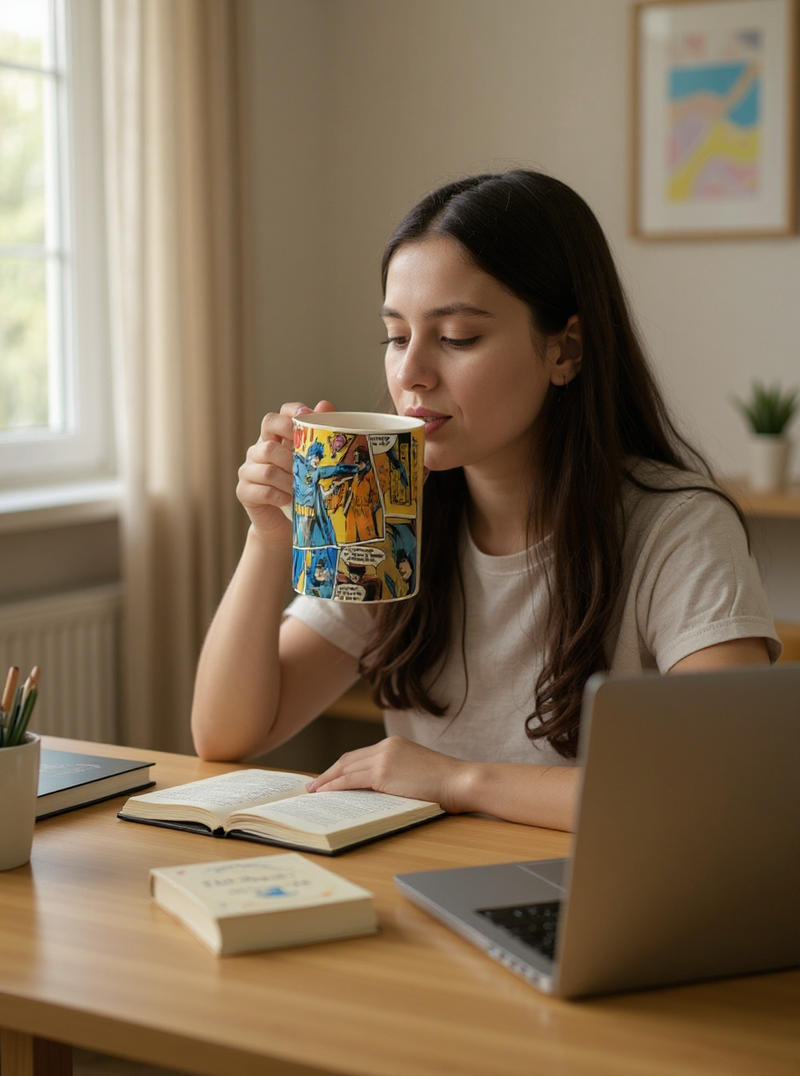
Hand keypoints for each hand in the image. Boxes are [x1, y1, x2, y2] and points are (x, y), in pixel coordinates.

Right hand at [236, 400, 335, 541]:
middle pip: (268, 443)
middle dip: (291, 455)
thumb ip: (316, 434)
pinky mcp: (244, 491)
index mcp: (272, 439)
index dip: (289, 415)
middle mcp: (257, 451)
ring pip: (268, 469)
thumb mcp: (309, 462)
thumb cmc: (298, 487)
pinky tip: (289, 499)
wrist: (282, 521)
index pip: (275, 418)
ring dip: (289, 480)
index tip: (306, 418)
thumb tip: (325, 405)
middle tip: (306, 467)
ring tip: (301, 489)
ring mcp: (248, 471)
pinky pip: (263, 490)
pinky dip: (280, 495)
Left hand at [306, 736, 470, 812]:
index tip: (329, 777)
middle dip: (328, 773)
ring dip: (326, 780)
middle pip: (348, 759)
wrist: (460, 781)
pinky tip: (325, 793)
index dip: (341, 767)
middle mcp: (386, 746)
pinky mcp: (383, 773)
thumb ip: (395, 775)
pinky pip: (350, 780)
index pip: (360, 755)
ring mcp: (383, 758)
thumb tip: (374, 791)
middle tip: (313, 785)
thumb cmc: (446, 783)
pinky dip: (334, 786)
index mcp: (394, 744)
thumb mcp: (416, 772)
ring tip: (313, 791)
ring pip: (346, 768)